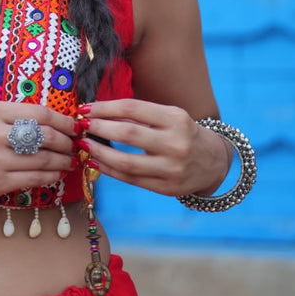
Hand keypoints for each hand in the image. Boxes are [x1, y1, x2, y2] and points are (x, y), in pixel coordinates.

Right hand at [0, 101, 76, 201]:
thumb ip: (16, 117)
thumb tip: (56, 124)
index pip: (40, 113)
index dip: (64, 121)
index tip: (75, 126)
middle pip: (46, 136)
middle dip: (67, 142)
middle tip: (74, 145)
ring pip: (43, 159)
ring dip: (63, 161)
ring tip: (70, 160)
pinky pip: (35, 178)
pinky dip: (52, 176)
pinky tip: (57, 173)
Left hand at [77, 98, 229, 197]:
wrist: (213, 162)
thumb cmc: (183, 133)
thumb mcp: (169, 117)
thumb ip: (138, 115)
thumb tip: (98, 112)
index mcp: (176, 118)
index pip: (132, 108)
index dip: (104, 107)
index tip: (85, 108)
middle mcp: (176, 143)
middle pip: (128, 133)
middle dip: (99, 128)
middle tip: (80, 125)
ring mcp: (172, 168)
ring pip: (126, 161)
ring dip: (99, 153)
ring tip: (84, 145)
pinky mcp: (166, 188)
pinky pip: (130, 179)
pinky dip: (109, 170)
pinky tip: (95, 162)